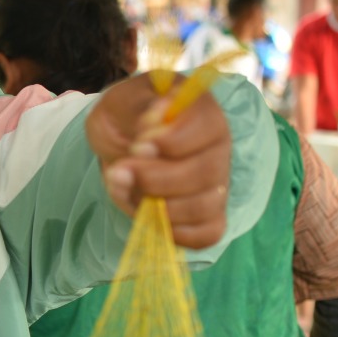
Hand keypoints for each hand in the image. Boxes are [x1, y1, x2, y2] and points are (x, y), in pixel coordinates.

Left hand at [87, 73, 232, 249]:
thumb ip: (138, 107)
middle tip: (120, 171)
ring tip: (124, 190)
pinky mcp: (210, 214)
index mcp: (202, 111)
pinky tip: (148, 215)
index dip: (171, 141)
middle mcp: (218, 147)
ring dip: (156, 207)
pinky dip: (173, 231)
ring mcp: (217, 183)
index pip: (207, 127)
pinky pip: (206, 234)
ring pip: (203, 206)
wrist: (119, 144)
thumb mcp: (120, 102)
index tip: (138, 146)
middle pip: (204, 172)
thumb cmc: (123, 119)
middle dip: (154, 179)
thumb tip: (154, 122)